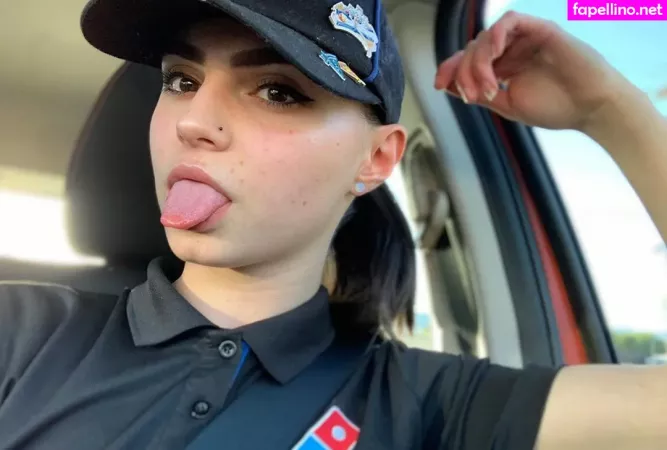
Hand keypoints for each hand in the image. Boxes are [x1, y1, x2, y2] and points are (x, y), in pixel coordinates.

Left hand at [434, 11, 632, 132]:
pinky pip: (509, 22)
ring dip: (477, 62)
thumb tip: (449, 85)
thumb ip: (480, 93)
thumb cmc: (556, 108)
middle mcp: (511, 50)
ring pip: (485, 37)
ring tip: (488, 88)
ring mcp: (524, 39)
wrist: (591, 108)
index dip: (450, 68)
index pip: (468, 60)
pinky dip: (494, 37)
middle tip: (472, 95)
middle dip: (463, 72)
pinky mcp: (539, 29)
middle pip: (471, 49)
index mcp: (503, 67)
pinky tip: (494, 58)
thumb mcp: (508, 105)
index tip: (439, 84)